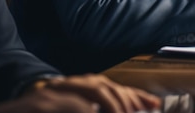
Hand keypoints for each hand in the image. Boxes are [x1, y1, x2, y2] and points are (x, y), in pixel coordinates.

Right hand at [0, 74, 161, 112]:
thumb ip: (88, 110)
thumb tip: (115, 111)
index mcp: (72, 92)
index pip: (108, 89)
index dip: (134, 96)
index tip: (155, 104)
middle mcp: (63, 87)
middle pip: (102, 84)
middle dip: (127, 97)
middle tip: (144, 109)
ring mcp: (50, 93)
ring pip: (88, 89)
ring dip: (112, 101)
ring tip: (126, 112)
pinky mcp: (38, 103)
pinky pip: (66, 102)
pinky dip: (84, 107)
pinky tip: (95, 110)